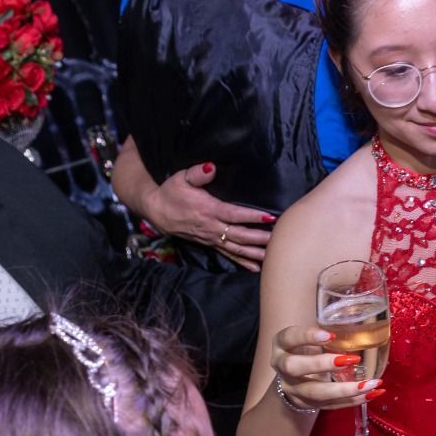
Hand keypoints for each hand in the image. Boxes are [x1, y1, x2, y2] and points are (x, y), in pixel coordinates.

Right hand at [141, 161, 273, 272]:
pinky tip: (255, 268)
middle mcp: (212, 227)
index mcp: (208, 210)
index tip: (269, 217)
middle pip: (240, 235)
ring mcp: (211, 238)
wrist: (156, 210)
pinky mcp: (210, 244)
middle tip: (278, 240)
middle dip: (259, 238)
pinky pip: (228, 255)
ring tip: (272, 257)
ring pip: (236, 248)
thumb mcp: (182, 178)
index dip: (252, 216)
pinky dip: (242, 262)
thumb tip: (211, 167)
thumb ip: (198, 173)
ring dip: (255, 253)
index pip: (234, 214)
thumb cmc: (171, 192)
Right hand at [269, 325, 383, 411]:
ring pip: (316, 392)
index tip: (329, 335)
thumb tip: (359, 327)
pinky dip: (353, 401)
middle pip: (296, 367)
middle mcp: (283, 368)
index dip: (307, 336)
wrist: (292, 382)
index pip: (289, 338)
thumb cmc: (305, 351)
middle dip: (322, 364)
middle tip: (351, 359)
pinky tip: (372, 394)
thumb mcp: (309, 340)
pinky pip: (331, 405)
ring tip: (370, 384)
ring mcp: (294, 389)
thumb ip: (325, 335)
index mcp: (282, 345)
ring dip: (345, 389)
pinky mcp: (308, 405)